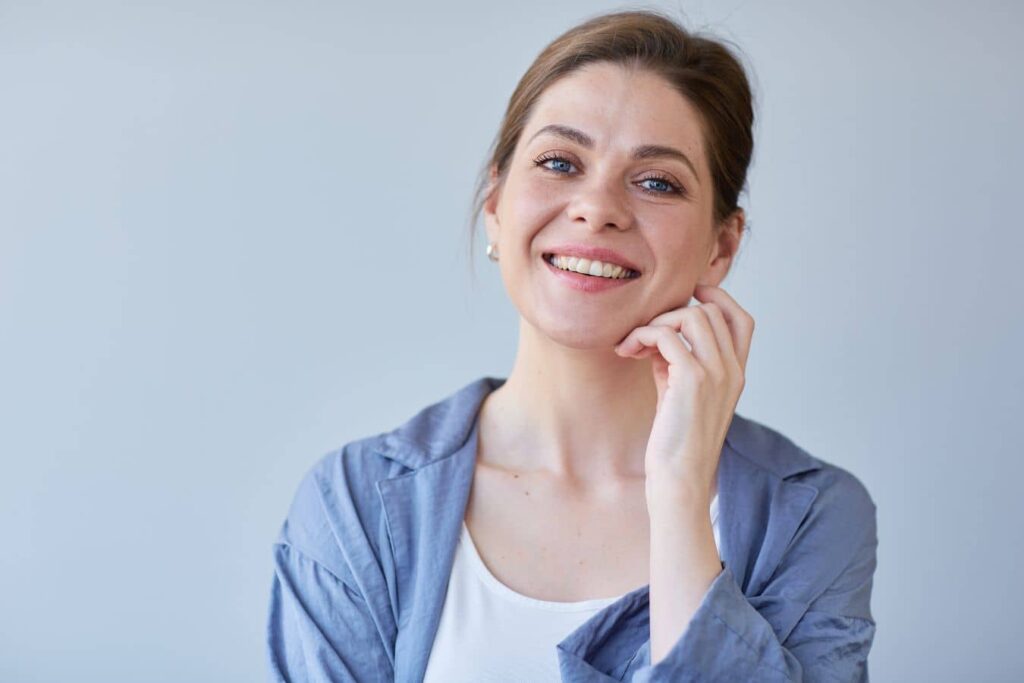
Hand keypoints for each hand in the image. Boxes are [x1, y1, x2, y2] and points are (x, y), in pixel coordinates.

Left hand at [613, 284, 754, 499]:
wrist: (679, 482)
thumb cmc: (674, 444)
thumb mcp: (679, 396)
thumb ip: (676, 364)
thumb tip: (657, 337)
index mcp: (736, 375)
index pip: (741, 320)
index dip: (716, 298)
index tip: (683, 298)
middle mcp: (733, 371)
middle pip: (711, 311)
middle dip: (670, 313)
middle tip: (642, 336)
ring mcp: (717, 374)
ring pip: (691, 316)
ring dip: (655, 323)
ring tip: (632, 345)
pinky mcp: (693, 380)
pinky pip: (667, 335)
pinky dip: (642, 336)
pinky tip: (627, 352)